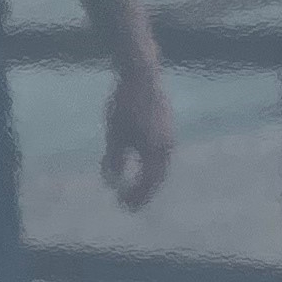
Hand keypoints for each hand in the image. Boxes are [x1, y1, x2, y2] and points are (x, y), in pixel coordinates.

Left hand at [105, 57, 173, 208]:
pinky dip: (151, 166)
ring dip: (148, 180)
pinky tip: (141, 167)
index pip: (148, 182)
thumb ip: (114, 158)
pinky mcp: (167, 129)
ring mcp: (169, 137)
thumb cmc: (125, 103)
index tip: (124, 206)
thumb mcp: (115, 132)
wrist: (142, 76)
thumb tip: (111, 182)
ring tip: (134, 190)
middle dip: (142, 192)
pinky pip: (160, 155)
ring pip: (160, 166)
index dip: (136, 196)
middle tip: (128, 206)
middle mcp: (167, 147)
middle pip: (156, 177)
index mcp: (156, 150)